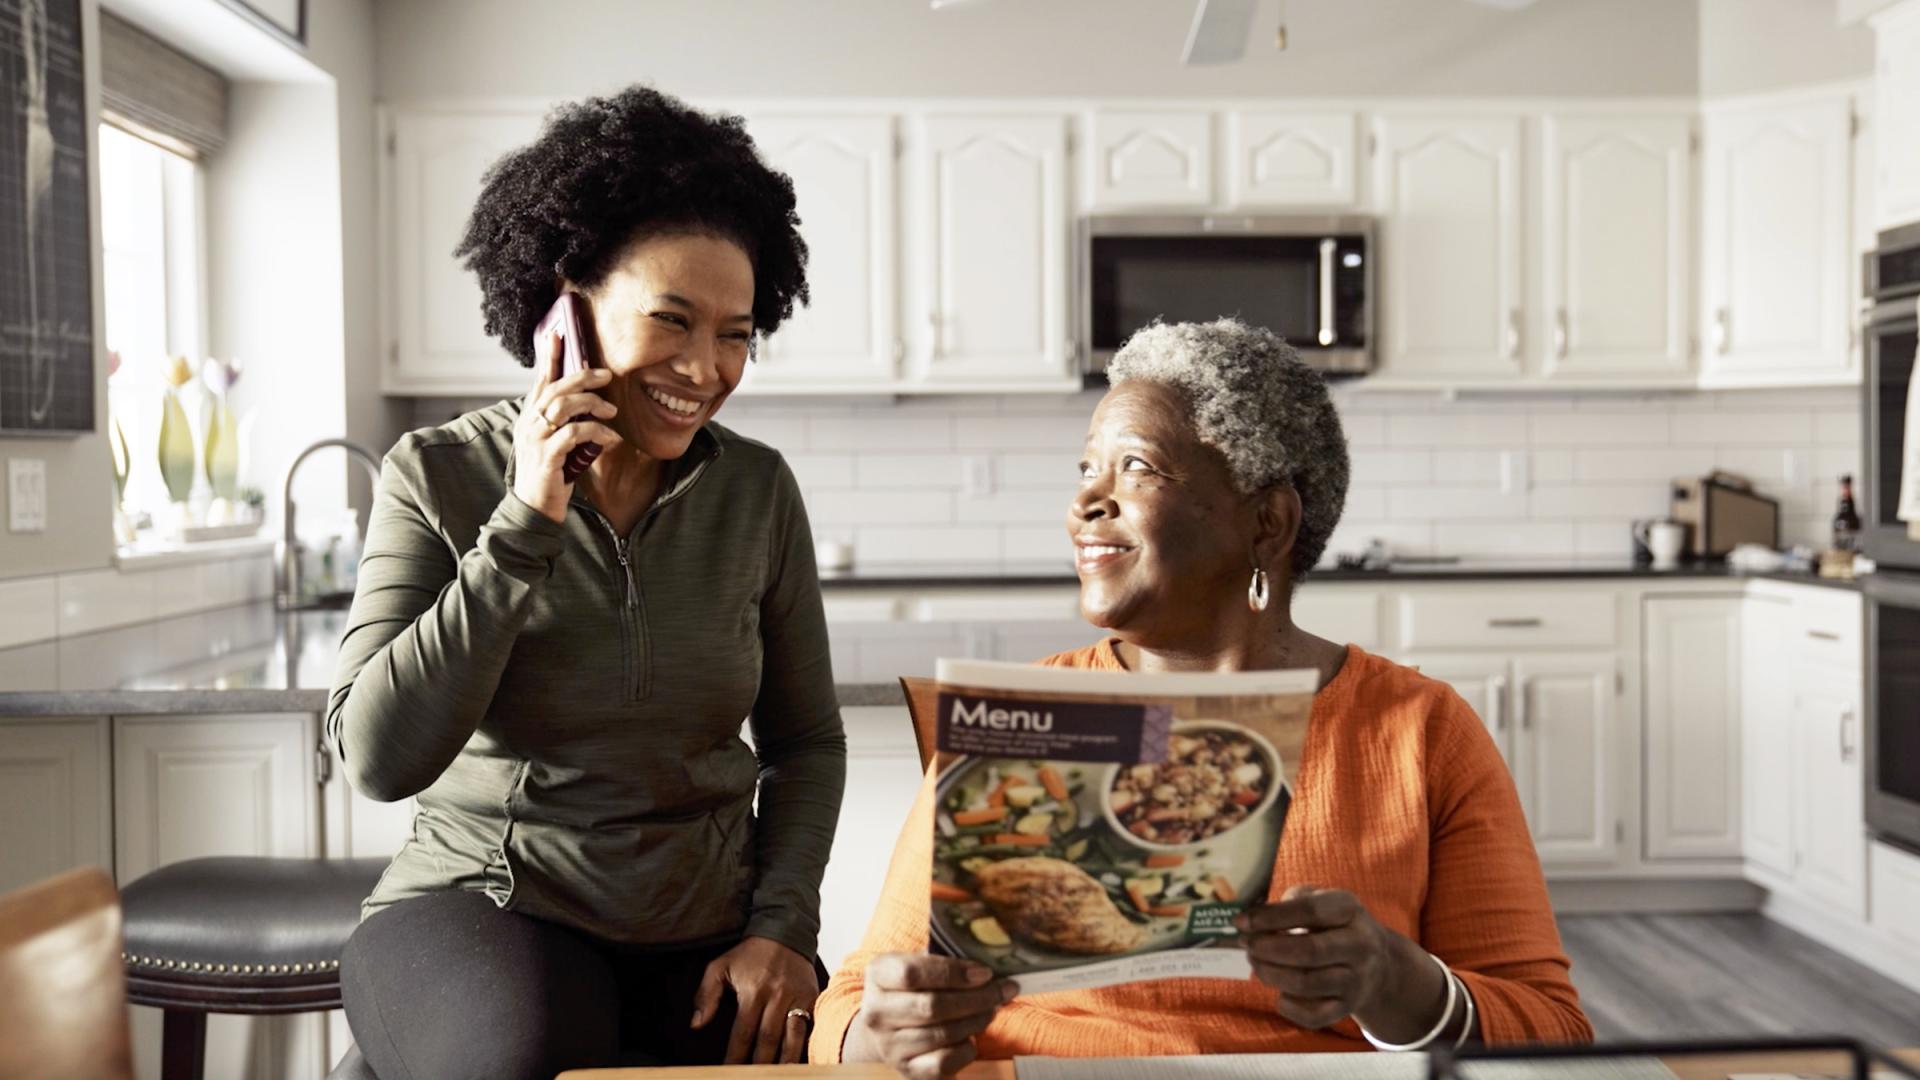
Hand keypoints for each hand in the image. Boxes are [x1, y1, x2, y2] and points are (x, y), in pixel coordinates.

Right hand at [510, 331, 618, 523]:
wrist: (534, 509)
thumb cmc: (550, 475)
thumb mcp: (557, 443)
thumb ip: (566, 423)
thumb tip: (590, 405)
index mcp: (530, 417)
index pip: (540, 380)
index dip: (549, 357)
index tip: (559, 334)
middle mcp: (529, 424)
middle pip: (555, 388)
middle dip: (582, 376)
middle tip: (606, 374)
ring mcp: (535, 439)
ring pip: (563, 406)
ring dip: (591, 404)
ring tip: (611, 411)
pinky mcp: (546, 457)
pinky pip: (573, 434)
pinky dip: (595, 432)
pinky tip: (610, 438)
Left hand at [690, 936, 819, 1064]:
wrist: (786, 932)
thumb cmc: (749, 954)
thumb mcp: (720, 967)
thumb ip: (706, 995)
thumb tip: (696, 1025)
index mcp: (752, 990)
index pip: (743, 1032)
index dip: (735, 1056)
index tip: (729, 1072)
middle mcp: (777, 995)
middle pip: (768, 1039)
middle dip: (760, 1064)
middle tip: (752, 1078)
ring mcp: (798, 997)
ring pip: (793, 1036)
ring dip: (786, 1060)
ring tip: (780, 1076)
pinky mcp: (813, 997)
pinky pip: (811, 1026)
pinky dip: (806, 1045)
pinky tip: (800, 1060)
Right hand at [843, 953, 1016, 1079]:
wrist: (885, 1028)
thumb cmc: (911, 989)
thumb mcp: (917, 963)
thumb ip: (946, 960)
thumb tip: (990, 962)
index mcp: (878, 975)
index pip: (912, 973)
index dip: (953, 973)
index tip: (984, 973)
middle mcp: (876, 1012)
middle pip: (932, 1006)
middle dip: (976, 998)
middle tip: (1002, 990)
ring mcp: (889, 1045)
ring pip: (943, 1034)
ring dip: (976, 1020)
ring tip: (992, 1009)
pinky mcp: (906, 1070)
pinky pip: (944, 1063)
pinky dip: (966, 1049)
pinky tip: (972, 1036)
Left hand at [1237, 885, 1447, 1038]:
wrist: (1378, 963)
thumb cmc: (1333, 925)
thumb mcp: (1320, 900)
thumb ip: (1289, 903)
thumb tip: (1251, 920)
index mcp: (1350, 909)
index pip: (1310, 910)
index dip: (1271, 916)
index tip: (1241, 921)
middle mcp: (1360, 945)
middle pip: (1309, 951)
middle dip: (1267, 948)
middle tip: (1246, 944)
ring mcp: (1356, 979)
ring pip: (1306, 984)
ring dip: (1270, 973)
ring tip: (1255, 962)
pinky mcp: (1348, 1007)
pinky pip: (1313, 1016)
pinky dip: (1288, 1006)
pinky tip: (1279, 992)